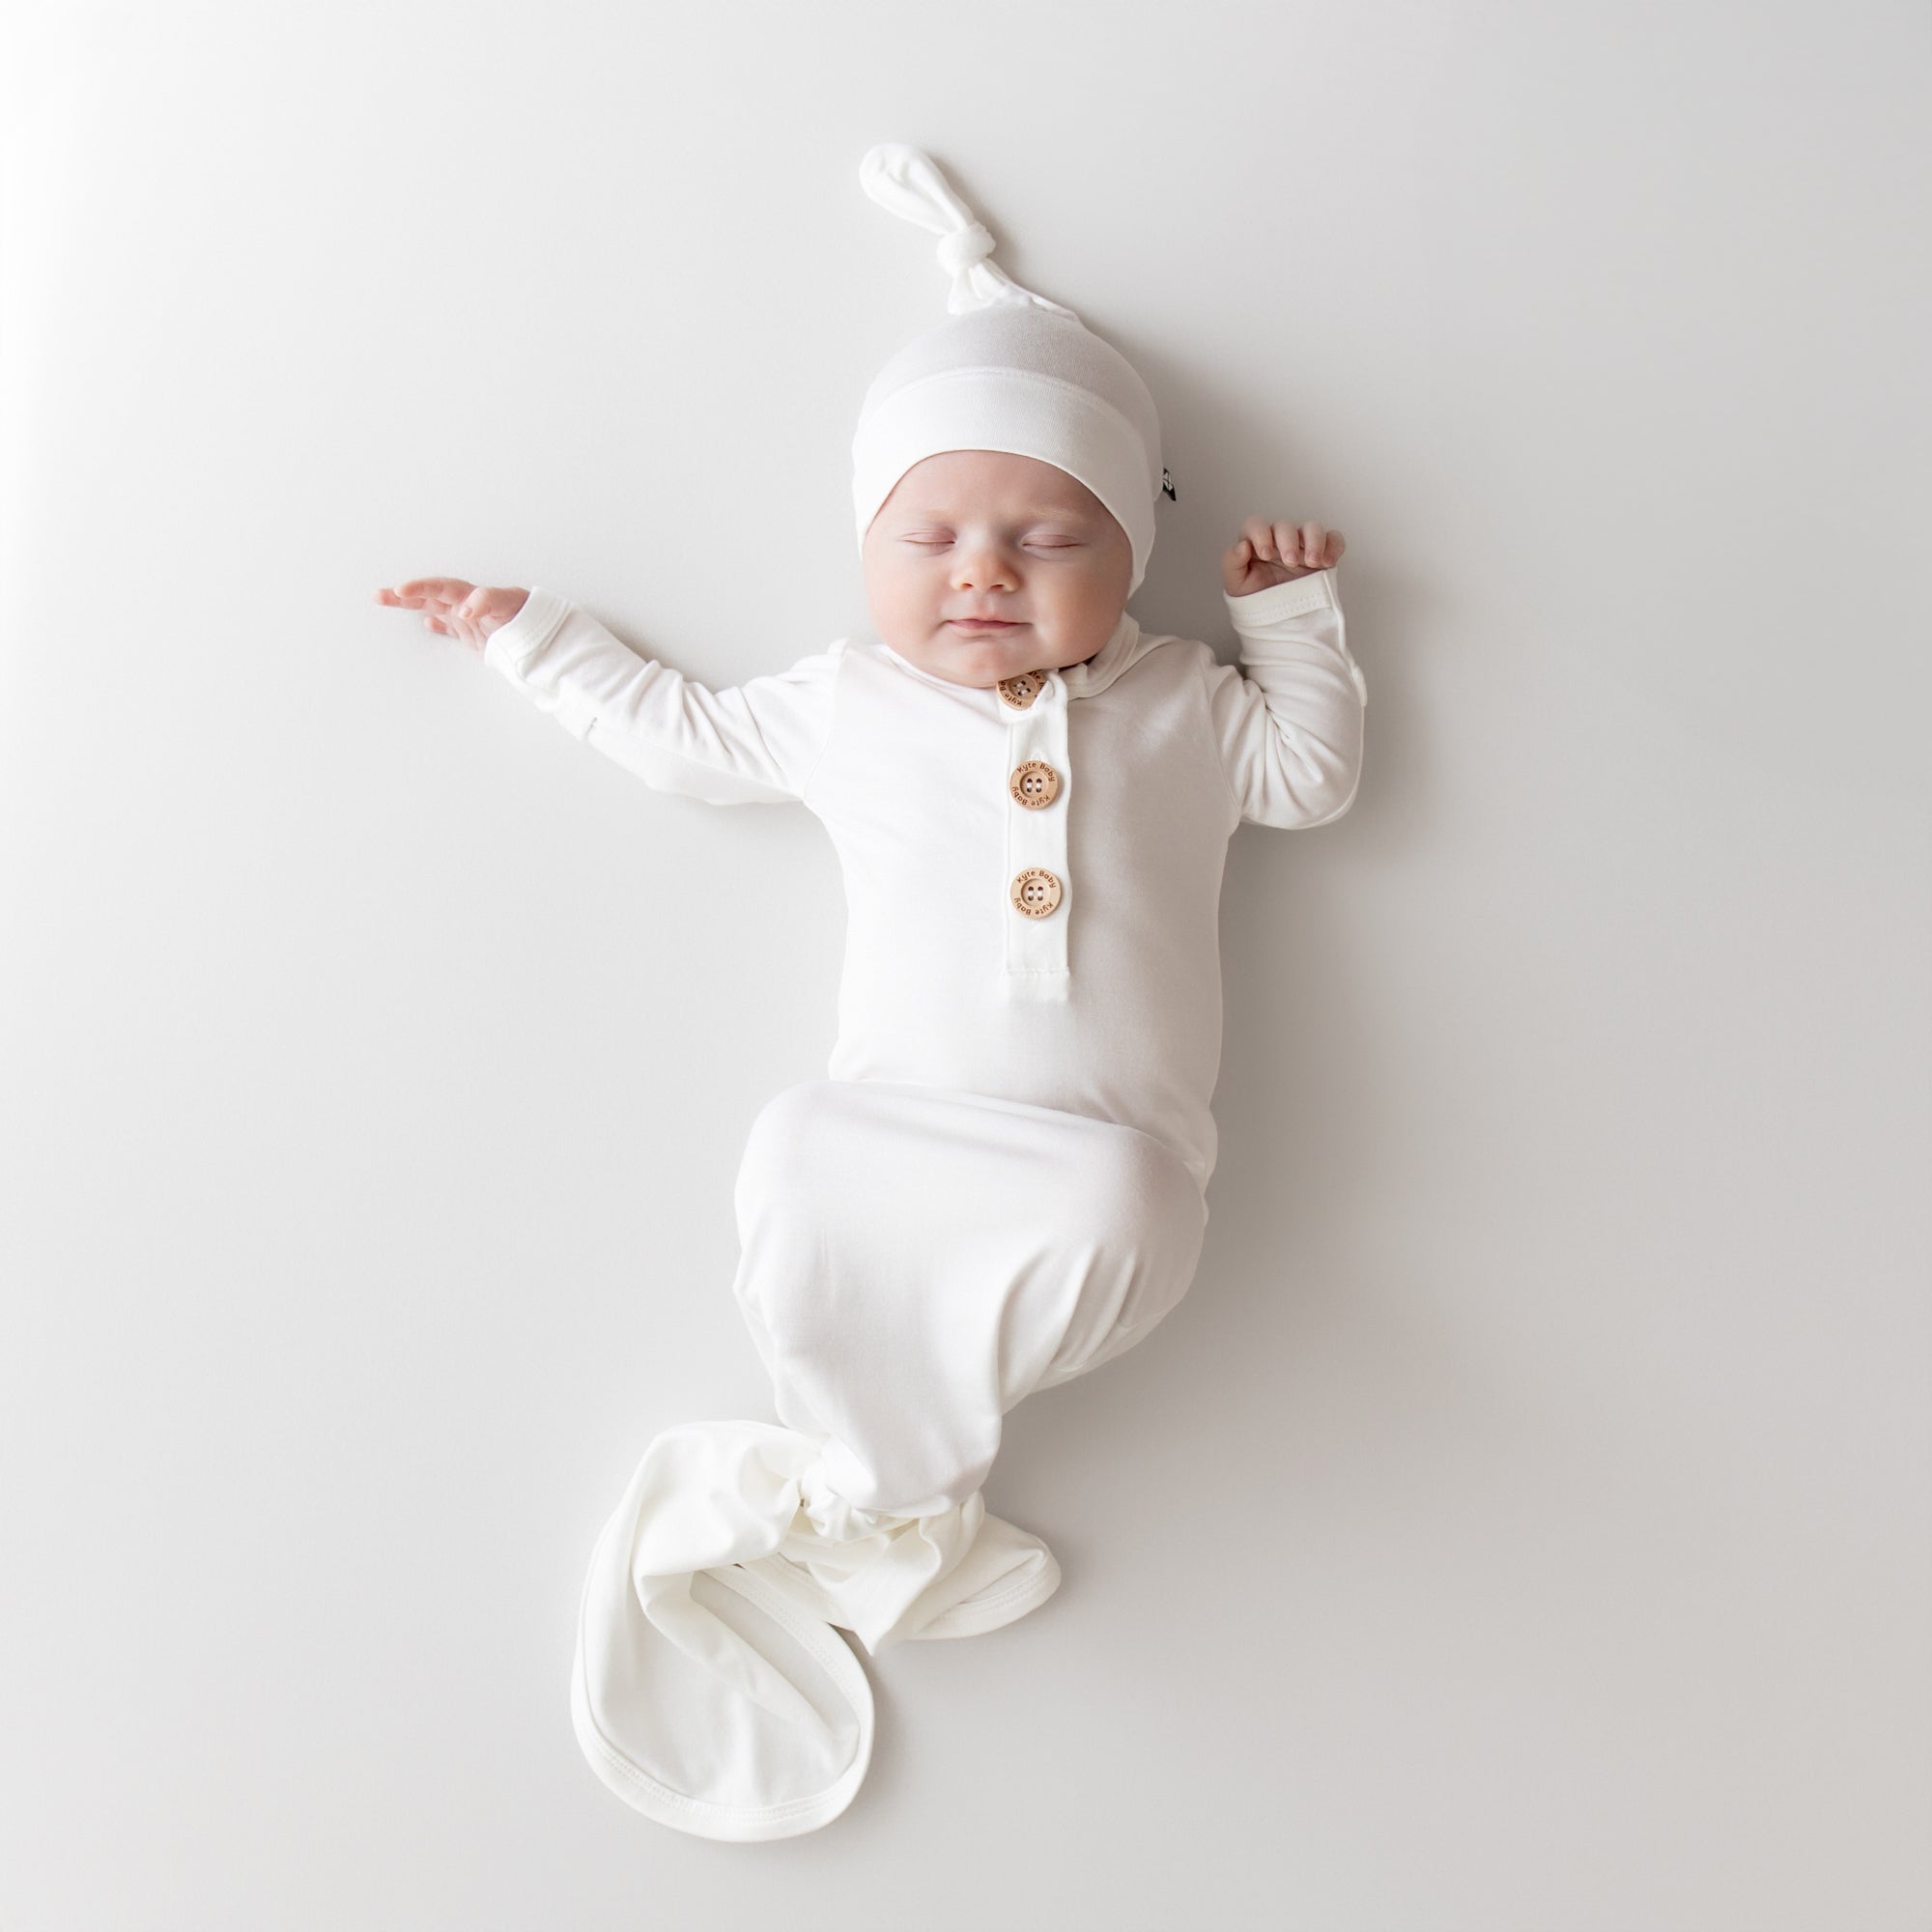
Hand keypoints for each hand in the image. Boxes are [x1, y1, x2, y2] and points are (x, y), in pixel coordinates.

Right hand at [372, 578, 528, 651]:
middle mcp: (468, 603)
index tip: (404, 592)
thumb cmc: (532, 616)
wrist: (548, 635)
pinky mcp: (475, 633)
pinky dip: (439, 624)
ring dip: (411, 603)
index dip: (422, 588)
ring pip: (434, 607)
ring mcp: (470, 618)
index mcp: (474, 595)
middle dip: (407, 594)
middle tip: (381, 594)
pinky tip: (427, 623)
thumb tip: (465, 609)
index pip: (444, 588)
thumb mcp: (511, 606)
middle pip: (432, 594)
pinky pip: (452, 626)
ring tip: (384, 598)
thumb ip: (489, 602)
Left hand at [1221, 518, 1344, 596]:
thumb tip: (1242, 546)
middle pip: (1285, 526)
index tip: (1265, 554)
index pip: (1256, 524)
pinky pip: (1334, 539)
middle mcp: (1280, 540)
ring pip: (1312, 527)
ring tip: (1312, 562)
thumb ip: (1232, 563)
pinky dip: (1334, 546)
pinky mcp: (1323, 554)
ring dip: (1314, 541)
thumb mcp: (1236, 584)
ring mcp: (1303, 546)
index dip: (1260, 533)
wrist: (1277, 620)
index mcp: (1257, 542)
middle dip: (1288, 541)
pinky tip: (1328, 562)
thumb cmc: (1255, 598)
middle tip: (1290, 562)